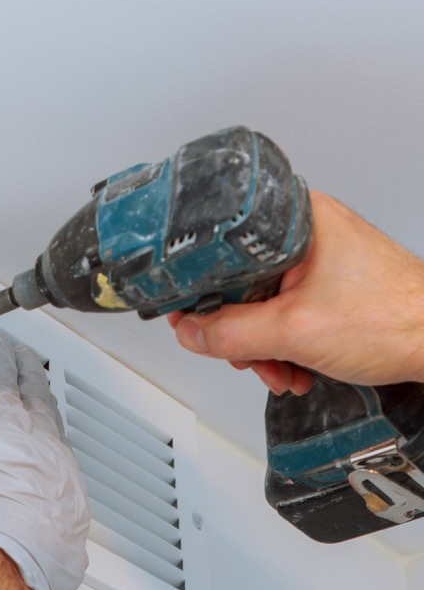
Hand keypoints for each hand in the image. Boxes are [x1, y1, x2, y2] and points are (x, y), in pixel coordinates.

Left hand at [0, 331, 90, 589]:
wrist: (6, 562)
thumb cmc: (31, 565)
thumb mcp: (64, 547)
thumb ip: (56, 528)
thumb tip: (55, 536)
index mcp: (57, 468)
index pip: (49, 424)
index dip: (43, 403)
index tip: (40, 390)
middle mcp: (33, 441)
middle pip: (29, 395)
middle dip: (23, 371)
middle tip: (19, 355)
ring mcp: (0, 430)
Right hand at [168, 191, 423, 393]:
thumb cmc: (398, 320)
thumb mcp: (295, 331)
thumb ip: (231, 334)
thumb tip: (191, 333)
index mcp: (296, 220)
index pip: (221, 251)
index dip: (201, 291)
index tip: (191, 319)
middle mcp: (307, 233)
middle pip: (239, 284)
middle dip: (241, 332)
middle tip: (249, 356)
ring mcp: (319, 260)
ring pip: (261, 304)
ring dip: (264, 346)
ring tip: (282, 369)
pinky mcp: (329, 285)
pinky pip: (286, 313)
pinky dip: (285, 344)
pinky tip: (297, 365)